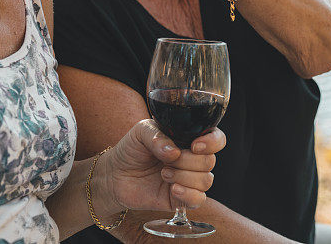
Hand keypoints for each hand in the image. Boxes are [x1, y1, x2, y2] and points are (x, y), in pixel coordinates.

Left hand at [98, 120, 224, 212]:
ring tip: (163, 173)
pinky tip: (172, 189)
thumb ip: (157, 136)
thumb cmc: (130, 149)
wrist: (114, 175)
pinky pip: (199, 199)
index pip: (217, 139)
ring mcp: (189, 179)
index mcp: (189, 139)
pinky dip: (188, 194)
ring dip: (184, 177)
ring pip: (206, 180)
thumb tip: (173, 152)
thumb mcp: (141, 132)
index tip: (194, 146)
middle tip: (167, 161)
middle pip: (210, 161)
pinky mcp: (181, 198)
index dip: (212, 142)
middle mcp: (193, 159)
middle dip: (187, 161)